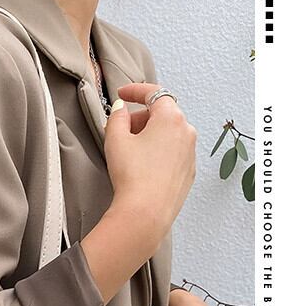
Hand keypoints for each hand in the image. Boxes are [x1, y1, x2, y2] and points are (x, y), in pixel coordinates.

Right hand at [104, 83, 196, 257]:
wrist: (146, 213)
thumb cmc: (132, 176)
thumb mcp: (115, 140)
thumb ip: (117, 117)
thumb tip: (121, 109)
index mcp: (171, 118)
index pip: (154, 93)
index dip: (135, 91)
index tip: (123, 94)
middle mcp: (187, 132)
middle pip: (162, 115)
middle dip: (141, 118)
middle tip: (121, 130)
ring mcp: (190, 154)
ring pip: (169, 135)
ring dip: (151, 136)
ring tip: (131, 152)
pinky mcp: (188, 173)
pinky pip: (173, 155)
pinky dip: (159, 154)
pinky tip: (143, 168)